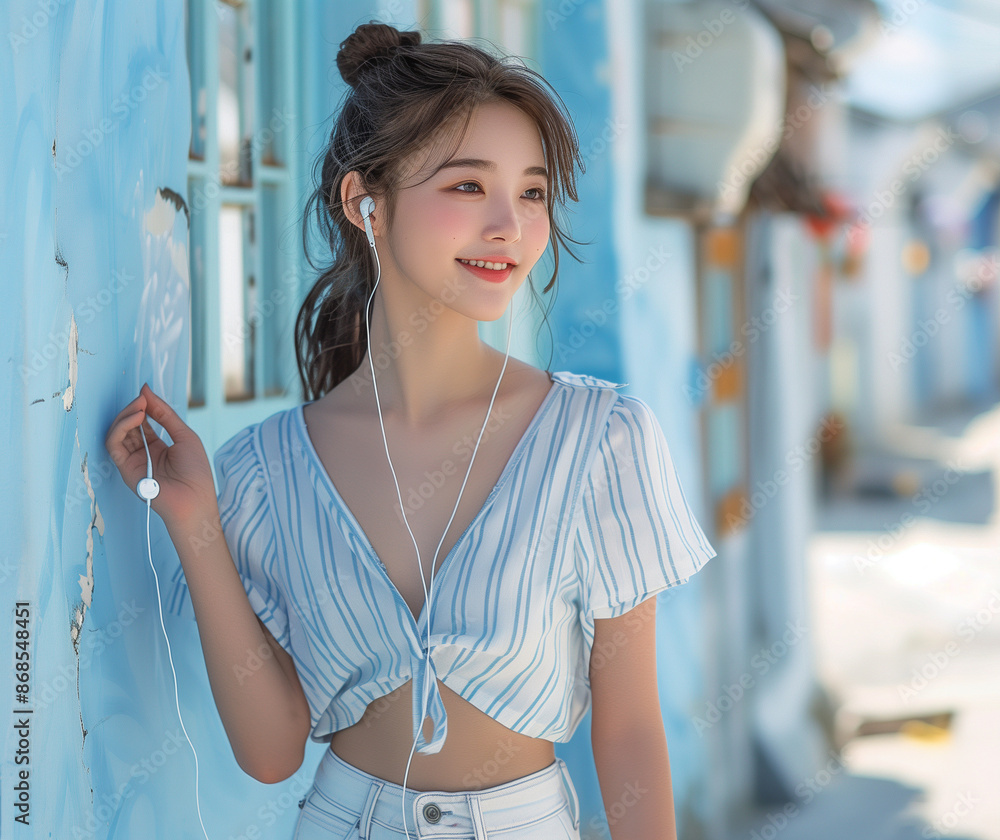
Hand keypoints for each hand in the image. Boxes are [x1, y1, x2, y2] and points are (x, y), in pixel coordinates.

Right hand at [105, 383, 216, 532]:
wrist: (195, 499)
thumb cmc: (195, 471)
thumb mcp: (184, 435)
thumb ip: (165, 414)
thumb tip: (146, 390)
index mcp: (158, 447)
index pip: (143, 422)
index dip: (144, 406)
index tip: (145, 393)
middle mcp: (143, 453)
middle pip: (128, 425)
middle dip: (133, 409)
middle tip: (142, 398)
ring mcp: (132, 461)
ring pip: (118, 432)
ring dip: (126, 416)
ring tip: (140, 407)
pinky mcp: (124, 468)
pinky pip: (113, 444)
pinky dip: (121, 428)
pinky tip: (136, 419)